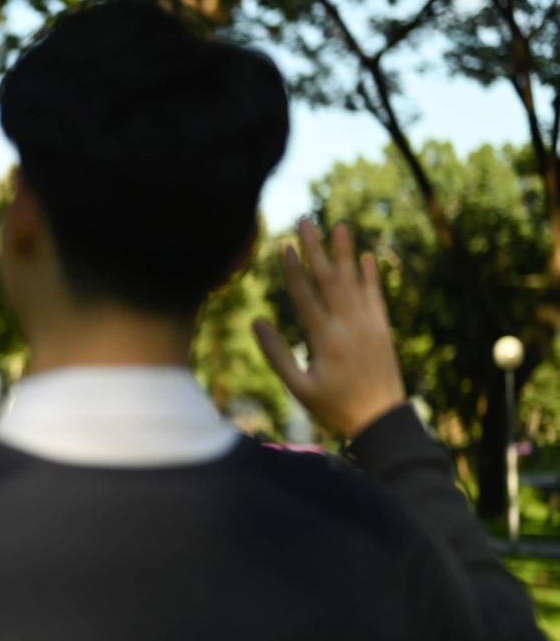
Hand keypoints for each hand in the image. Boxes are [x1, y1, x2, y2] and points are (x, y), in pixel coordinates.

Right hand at [253, 220, 406, 439]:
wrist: (381, 419)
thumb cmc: (333, 407)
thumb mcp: (298, 388)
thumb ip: (277, 355)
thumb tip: (257, 323)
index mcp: (325, 340)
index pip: (305, 297)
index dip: (294, 271)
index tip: (285, 246)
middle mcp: (349, 326)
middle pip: (330, 280)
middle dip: (317, 249)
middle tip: (307, 221)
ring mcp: (369, 325)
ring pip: (354, 282)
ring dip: (345, 252)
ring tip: (340, 225)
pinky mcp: (383, 329)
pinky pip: (376, 296)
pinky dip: (371, 276)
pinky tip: (366, 257)